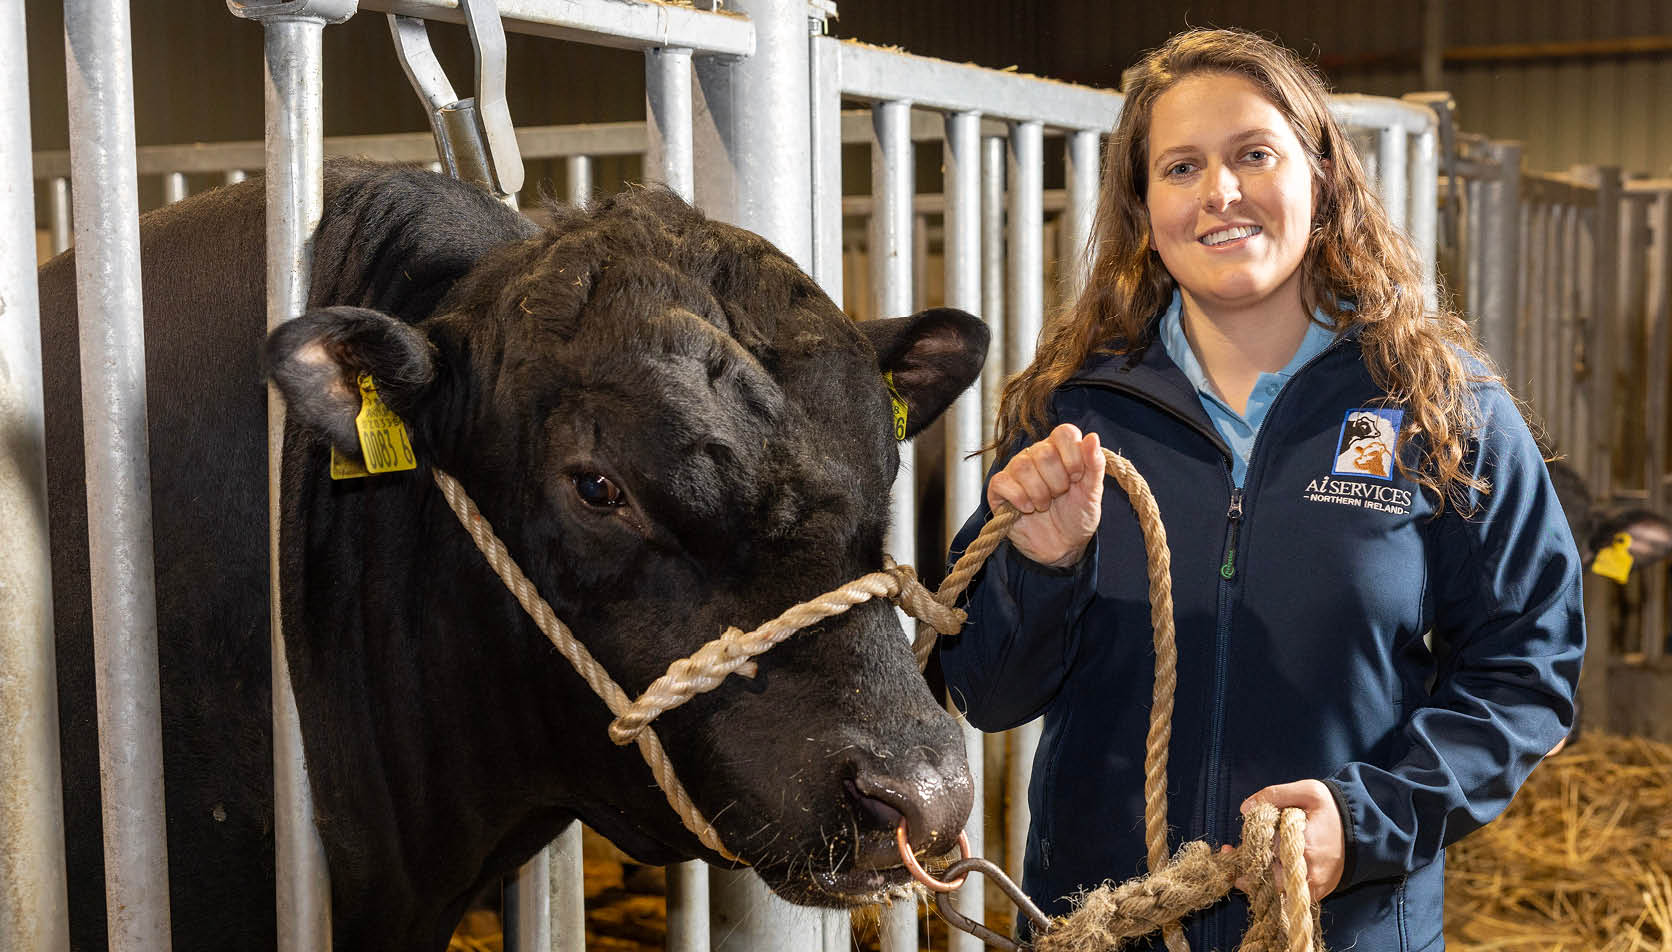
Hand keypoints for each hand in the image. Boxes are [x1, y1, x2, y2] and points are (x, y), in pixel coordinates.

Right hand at [986, 424, 1103, 567]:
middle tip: (1060, 496)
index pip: (1063, 433)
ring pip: (1022, 466)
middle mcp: (1036, 455)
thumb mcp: (1093, 492)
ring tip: (1044, 505)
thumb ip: (1095, 464)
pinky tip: (1027, 509)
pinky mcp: (999, 488)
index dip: (1072, 455)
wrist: (1063, 547)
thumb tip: (1093, 437)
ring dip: (1039, 492)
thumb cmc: (1077, 516)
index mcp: (1060, 451)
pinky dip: (1018, 497)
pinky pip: (1002, 482)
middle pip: (1043, 452)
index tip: (1077, 478)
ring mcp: (1016, 471)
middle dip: (1057, 481)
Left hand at [1239, 780, 1345, 901]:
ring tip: (1243, 861)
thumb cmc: (1334, 809)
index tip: (1232, 846)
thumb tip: (1245, 808)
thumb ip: (1275, 795)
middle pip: (1264, 875)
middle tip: (1232, 853)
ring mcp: (1312, 887)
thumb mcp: (1308, 791)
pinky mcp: (1316, 894)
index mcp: (1304, 845)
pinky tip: (1262, 871)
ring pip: (1272, 889)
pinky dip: (1271, 884)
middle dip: (1246, 865)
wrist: (1365, 831)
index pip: (1262, 851)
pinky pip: (1286, 895)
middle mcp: (1307, 872)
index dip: (1245, 848)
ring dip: (1255, 876)